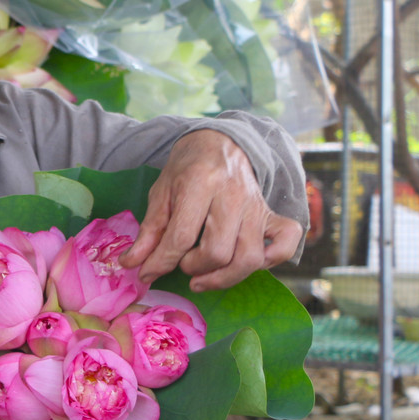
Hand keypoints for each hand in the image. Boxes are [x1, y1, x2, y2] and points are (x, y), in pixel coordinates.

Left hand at [118, 130, 303, 291]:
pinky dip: (271, 262)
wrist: (218, 143)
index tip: (147, 273)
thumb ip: (149, 231)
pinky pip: (285, 243)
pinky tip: (243, 264)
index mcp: (199, 183)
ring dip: (223, 277)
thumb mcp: (160, 192)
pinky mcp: (271, 213)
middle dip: (193, 267)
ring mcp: (256, 206)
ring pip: (249, 258)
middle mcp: (232, 195)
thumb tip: (133, 264)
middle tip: (181, 263)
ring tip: (203, 275)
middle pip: (218, 251)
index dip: (160, 262)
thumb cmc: (186, 169)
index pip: (181, 236)